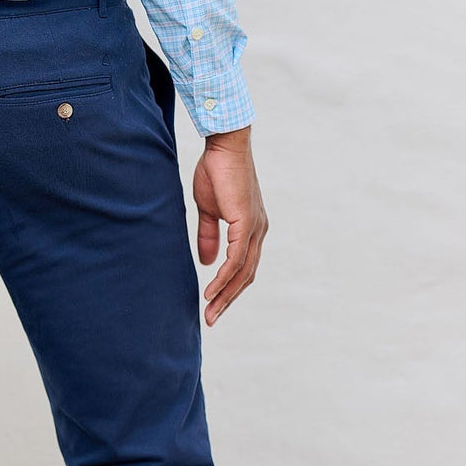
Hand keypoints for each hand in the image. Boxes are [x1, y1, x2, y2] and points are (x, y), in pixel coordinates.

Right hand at [192, 125, 267, 325]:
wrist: (224, 147)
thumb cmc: (216, 172)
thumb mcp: (208, 210)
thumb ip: (209, 235)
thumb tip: (207, 263)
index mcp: (251, 228)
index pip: (243, 267)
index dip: (228, 288)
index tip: (211, 305)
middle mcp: (258, 231)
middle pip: (246, 276)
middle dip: (228, 299)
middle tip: (211, 319)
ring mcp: (254, 228)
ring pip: (243, 272)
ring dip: (225, 294)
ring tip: (209, 312)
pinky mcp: (245, 222)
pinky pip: (236, 259)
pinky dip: (224, 277)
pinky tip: (212, 290)